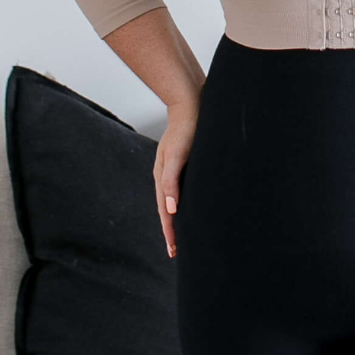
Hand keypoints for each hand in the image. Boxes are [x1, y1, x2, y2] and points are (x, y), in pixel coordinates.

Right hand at [154, 94, 199, 258]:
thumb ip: (171, 181)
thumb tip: (169, 209)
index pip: (165, 211)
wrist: (191, 103)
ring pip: (173, 201)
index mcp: (163, 177)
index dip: (170, 231)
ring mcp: (174, 170)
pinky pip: (181, 190)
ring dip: (176, 219)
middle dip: (172, 231)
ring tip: (182, 235)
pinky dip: (183, 203)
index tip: (173, 250)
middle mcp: (167, 176)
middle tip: (176, 251)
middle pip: (167, 210)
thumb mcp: (177, 155)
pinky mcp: (183, 164)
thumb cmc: (186, 128)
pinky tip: (188, 207)